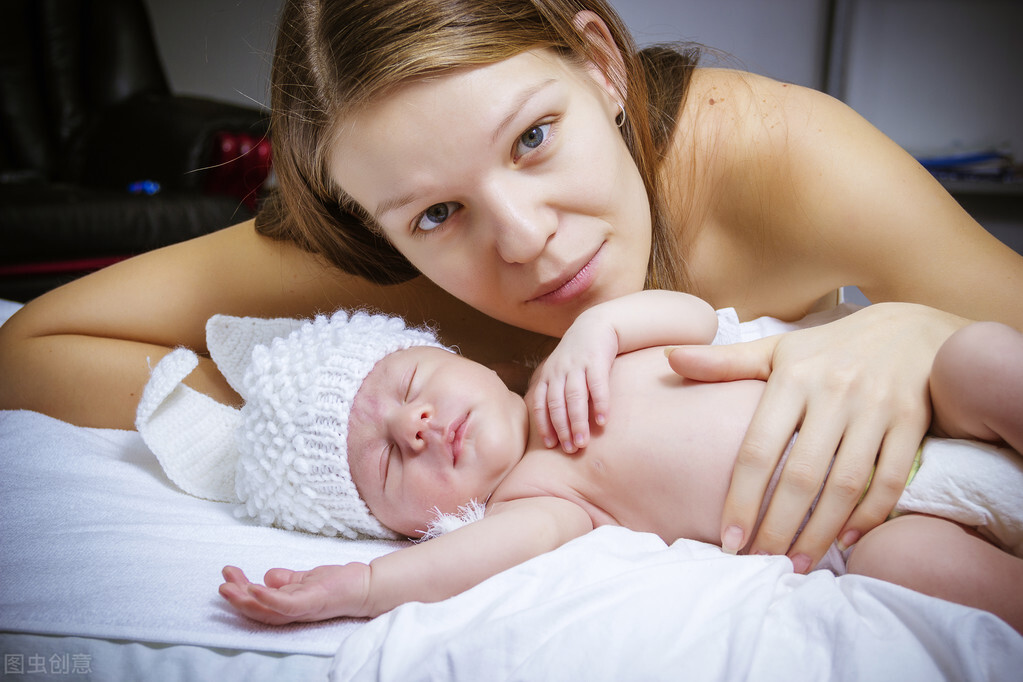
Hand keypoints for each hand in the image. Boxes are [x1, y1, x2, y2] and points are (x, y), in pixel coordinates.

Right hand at [219, 563, 371, 623]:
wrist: (367, 585)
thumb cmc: (338, 583)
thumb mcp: (307, 580)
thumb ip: (287, 580)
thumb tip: (265, 576)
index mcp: (290, 605)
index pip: (261, 605)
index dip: (241, 595)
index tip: (228, 578)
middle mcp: (294, 611)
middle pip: (259, 611)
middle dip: (236, 600)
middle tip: (221, 585)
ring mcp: (303, 608)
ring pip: (267, 611)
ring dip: (245, 601)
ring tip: (228, 588)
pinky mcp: (314, 602)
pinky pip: (287, 605)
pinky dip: (270, 598)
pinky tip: (256, 587)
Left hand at [528, 315, 618, 452]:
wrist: (596, 325)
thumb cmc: (577, 357)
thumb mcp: (559, 371)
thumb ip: (554, 394)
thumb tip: (551, 426)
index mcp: (547, 376)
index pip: (541, 404)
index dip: (544, 425)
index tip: (551, 445)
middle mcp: (559, 371)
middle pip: (557, 404)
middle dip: (562, 428)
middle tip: (569, 449)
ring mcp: (577, 365)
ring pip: (574, 397)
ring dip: (578, 421)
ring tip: (582, 442)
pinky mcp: (596, 360)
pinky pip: (597, 385)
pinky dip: (599, 403)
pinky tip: (603, 421)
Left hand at [666, 303, 964, 571]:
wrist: (913, 328)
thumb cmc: (831, 348)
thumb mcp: (777, 350)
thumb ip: (725, 362)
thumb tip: (670, 357)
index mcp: (794, 377)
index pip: (759, 448)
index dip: (742, 498)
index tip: (729, 539)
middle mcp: (835, 392)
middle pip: (802, 475)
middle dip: (778, 526)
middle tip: (760, 562)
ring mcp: (878, 408)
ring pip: (845, 484)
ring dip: (819, 532)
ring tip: (796, 564)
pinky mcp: (913, 423)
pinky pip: (889, 479)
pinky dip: (868, 516)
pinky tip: (844, 540)